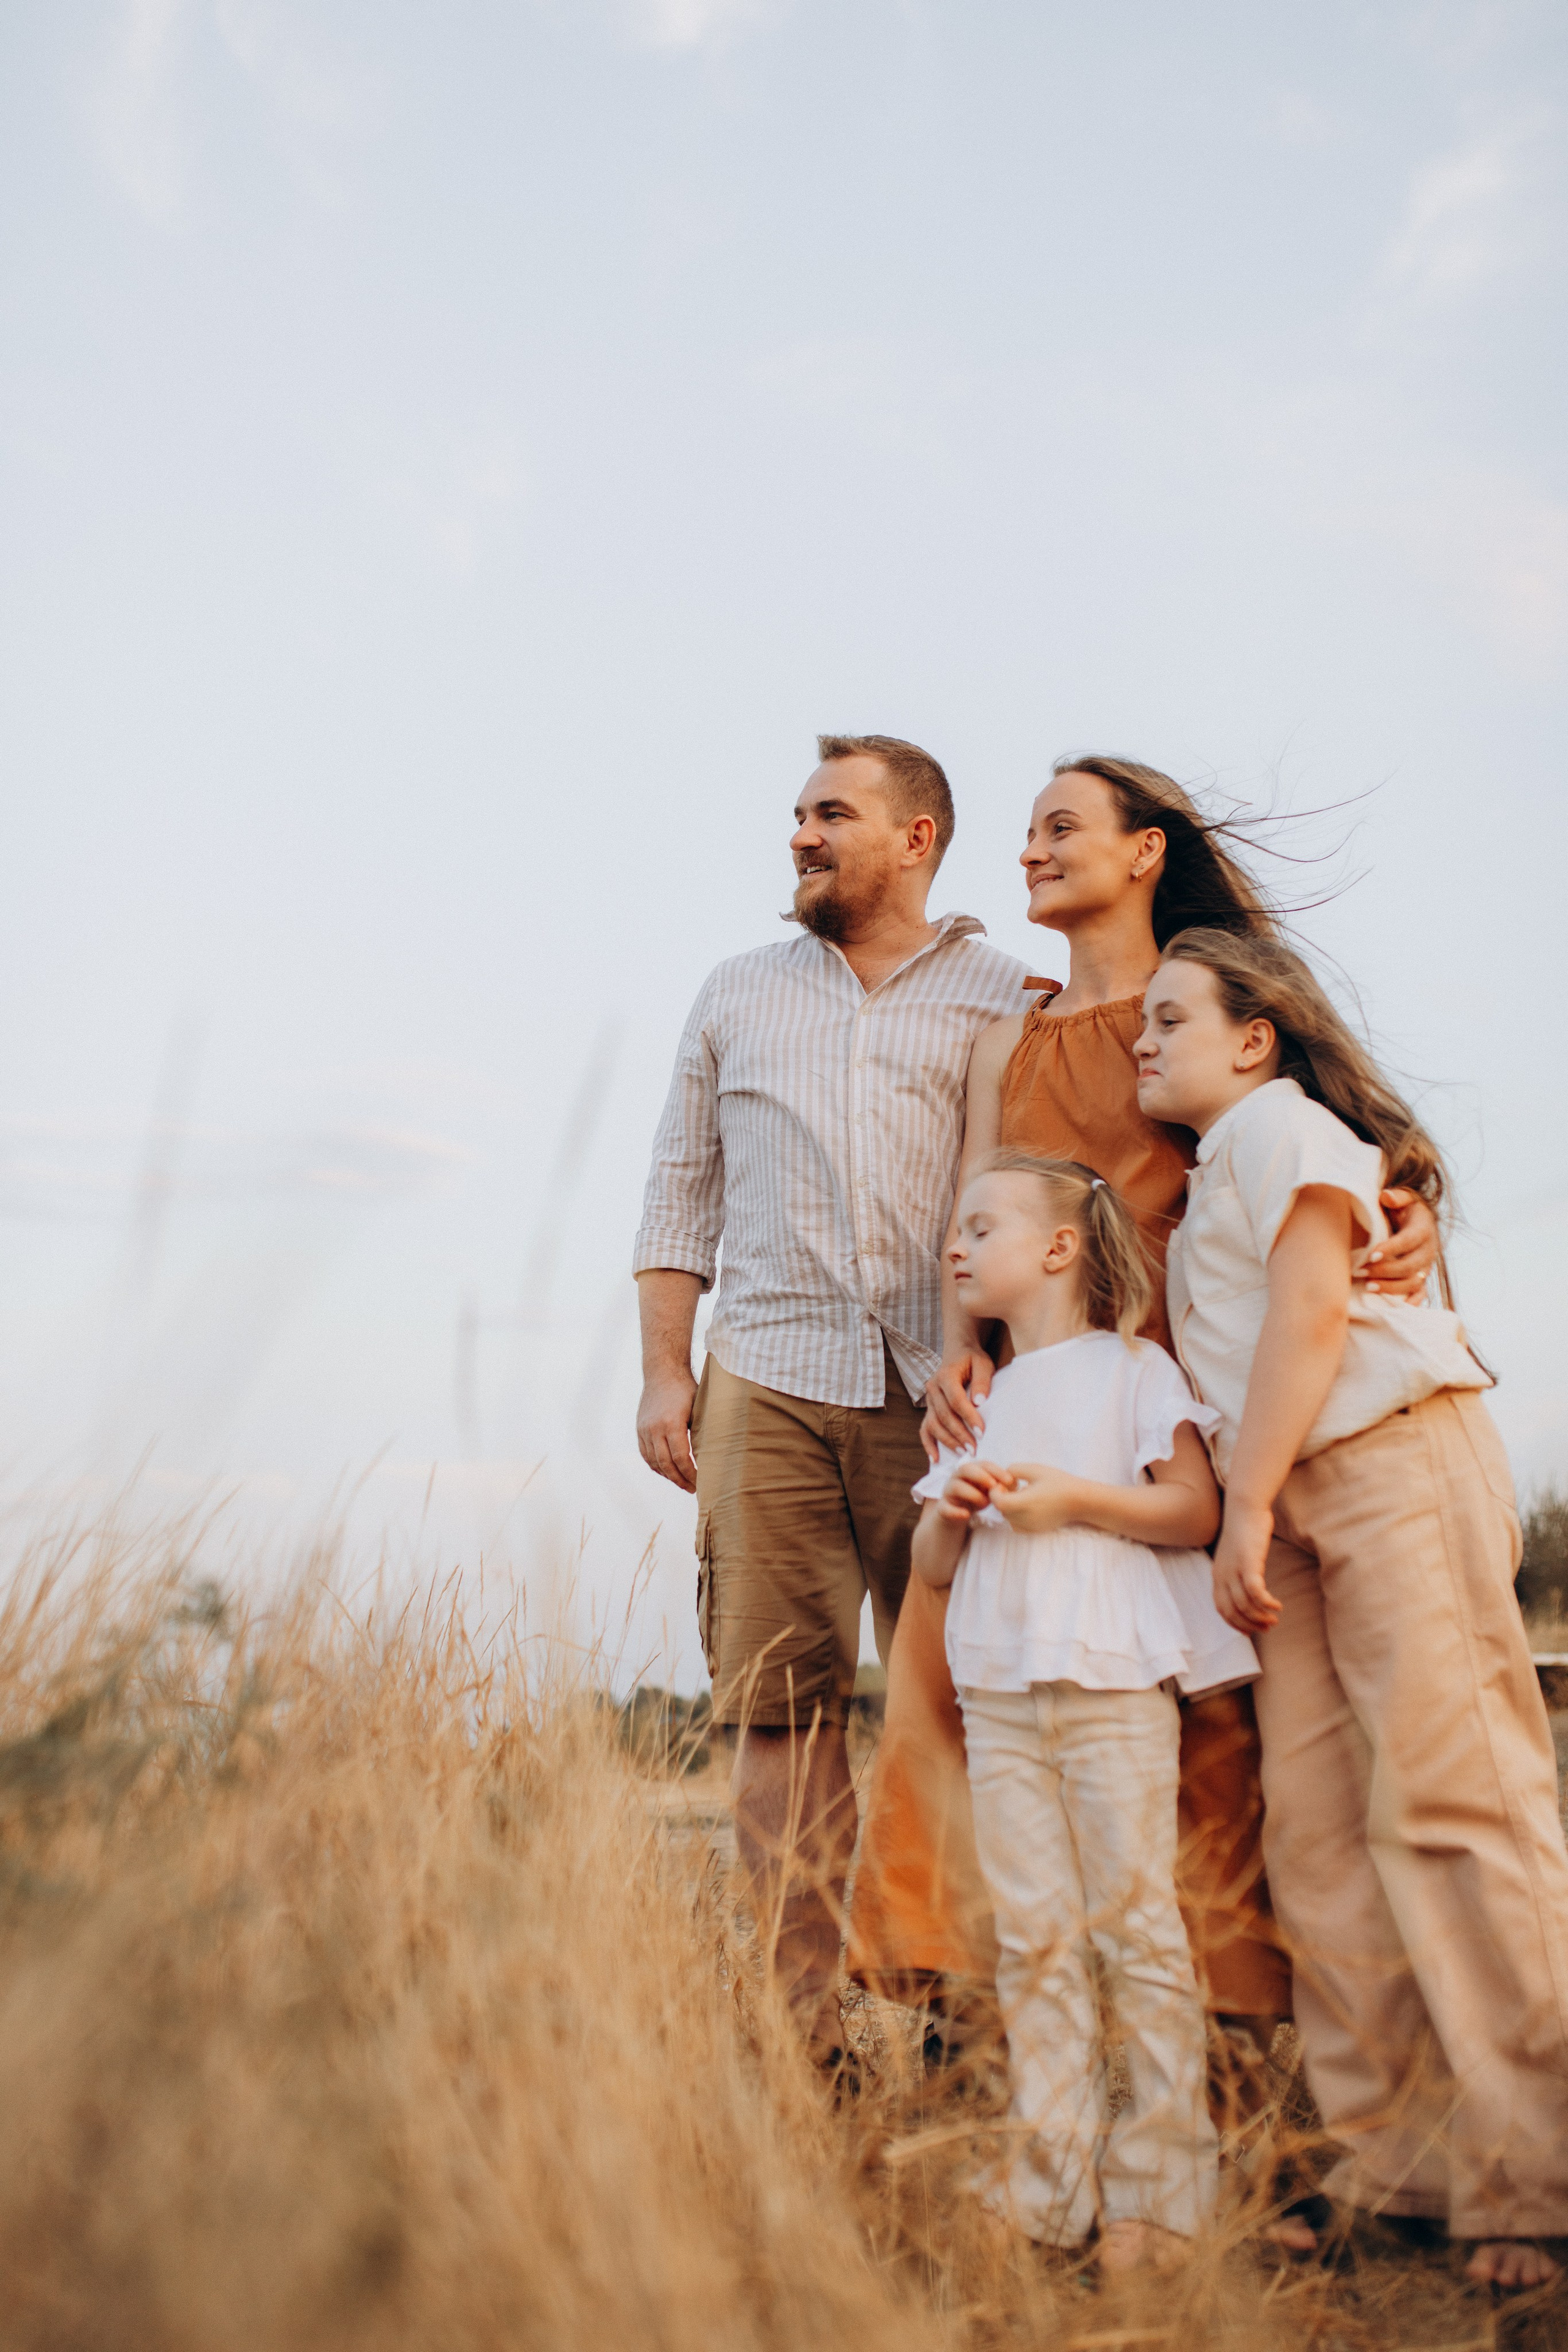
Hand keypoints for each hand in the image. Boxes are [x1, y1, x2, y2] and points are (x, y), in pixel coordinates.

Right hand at [636, 1367, 698, 1491]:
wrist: (663, 1372)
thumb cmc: (687, 1389)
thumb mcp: (699, 1408)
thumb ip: (701, 1431)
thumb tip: (712, 1456)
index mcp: (672, 1423)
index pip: (681, 1458)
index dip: (690, 1474)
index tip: (700, 1482)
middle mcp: (655, 1428)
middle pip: (666, 1464)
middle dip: (680, 1480)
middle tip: (692, 1489)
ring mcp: (645, 1429)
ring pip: (654, 1461)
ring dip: (668, 1475)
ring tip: (681, 1482)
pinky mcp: (640, 1429)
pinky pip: (646, 1454)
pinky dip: (656, 1466)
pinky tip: (667, 1471)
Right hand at [921, 1347, 993, 1462]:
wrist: (958, 1352)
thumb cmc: (972, 1359)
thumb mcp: (983, 1363)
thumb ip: (982, 1380)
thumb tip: (979, 1401)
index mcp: (946, 1375)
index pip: (956, 1400)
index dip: (968, 1417)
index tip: (981, 1432)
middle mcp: (933, 1388)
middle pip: (944, 1415)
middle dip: (960, 1434)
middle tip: (974, 1448)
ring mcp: (928, 1400)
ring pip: (933, 1424)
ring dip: (948, 1441)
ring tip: (963, 1453)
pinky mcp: (928, 1409)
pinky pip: (924, 1429)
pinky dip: (928, 1444)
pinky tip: (936, 1458)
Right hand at [938, 1460, 1011, 1522]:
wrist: (957, 1515)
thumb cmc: (976, 1498)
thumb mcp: (988, 1491)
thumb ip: (999, 1484)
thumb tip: (1014, 1482)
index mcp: (971, 1471)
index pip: (983, 1464)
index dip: (996, 1470)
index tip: (1009, 1480)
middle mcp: (957, 1478)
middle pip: (965, 1468)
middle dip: (981, 1476)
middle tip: (994, 1486)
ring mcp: (948, 1492)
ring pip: (956, 1486)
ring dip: (972, 1494)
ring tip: (984, 1503)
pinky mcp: (943, 1508)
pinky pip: (945, 1507)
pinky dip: (956, 1511)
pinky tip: (966, 1515)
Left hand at [991, 1462, 1084, 1535]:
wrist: (1079, 1500)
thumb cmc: (1059, 1482)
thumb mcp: (1035, 1469)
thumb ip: (1014, 1469)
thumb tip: (1004, 1476)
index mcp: (1024, 1503)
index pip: (998, 1502)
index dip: (996, 1491)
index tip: (1007, 1483)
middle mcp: (1025, 1518)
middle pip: (1001, 1510)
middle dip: (1002, 1497)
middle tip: (1013, 1486)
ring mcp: (1030, 1526)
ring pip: (1008, 1518)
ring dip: (1008, 1506)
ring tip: (1021, 1494)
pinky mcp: (1035, 1530)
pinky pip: (1016, 1525)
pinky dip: (1016, 1515)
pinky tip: (1028, 1505)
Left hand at [1211, 1500, 1279, 1633]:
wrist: (1244, 1507)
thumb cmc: (1244, 1531)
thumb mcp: (1235, 1555)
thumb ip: (1237, 1573)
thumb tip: (1247, 1589)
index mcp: (1217, 1575)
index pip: (1221, 1609)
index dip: (1235, 1624)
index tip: (1251, 1631)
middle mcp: (1222, 1575)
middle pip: (1232, 1612)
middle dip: (1250, 1625)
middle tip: (1267, 1627)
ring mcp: (1234, 1569)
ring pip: (1245, 1605)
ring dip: (1261, 1617)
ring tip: (1274, 1619)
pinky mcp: (1249, 1563)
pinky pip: (1256, 1592)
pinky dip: (1267, 1603)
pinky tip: (1278, 1605)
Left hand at [1356, 1188, 1436, 1301]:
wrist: (1417, 1221)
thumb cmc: (1404, 1209)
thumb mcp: (1404, 1197)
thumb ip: (1396, 1196)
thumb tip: (1386, 1197)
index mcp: (1423, 1229)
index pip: (1409, 1241)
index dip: (1391, 1249)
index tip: (1371, 1255)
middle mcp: (1428, 1250)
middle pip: (1410, 1266)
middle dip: (1385, 1271)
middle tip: (1361, 1271)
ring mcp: (1426, 1267)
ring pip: (1414, 1282)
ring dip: (1391, 1287)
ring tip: (1368, 1286)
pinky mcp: (1422, 1278)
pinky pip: (1421, 1294)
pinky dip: (1410, 1303)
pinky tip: (1393, 1307)